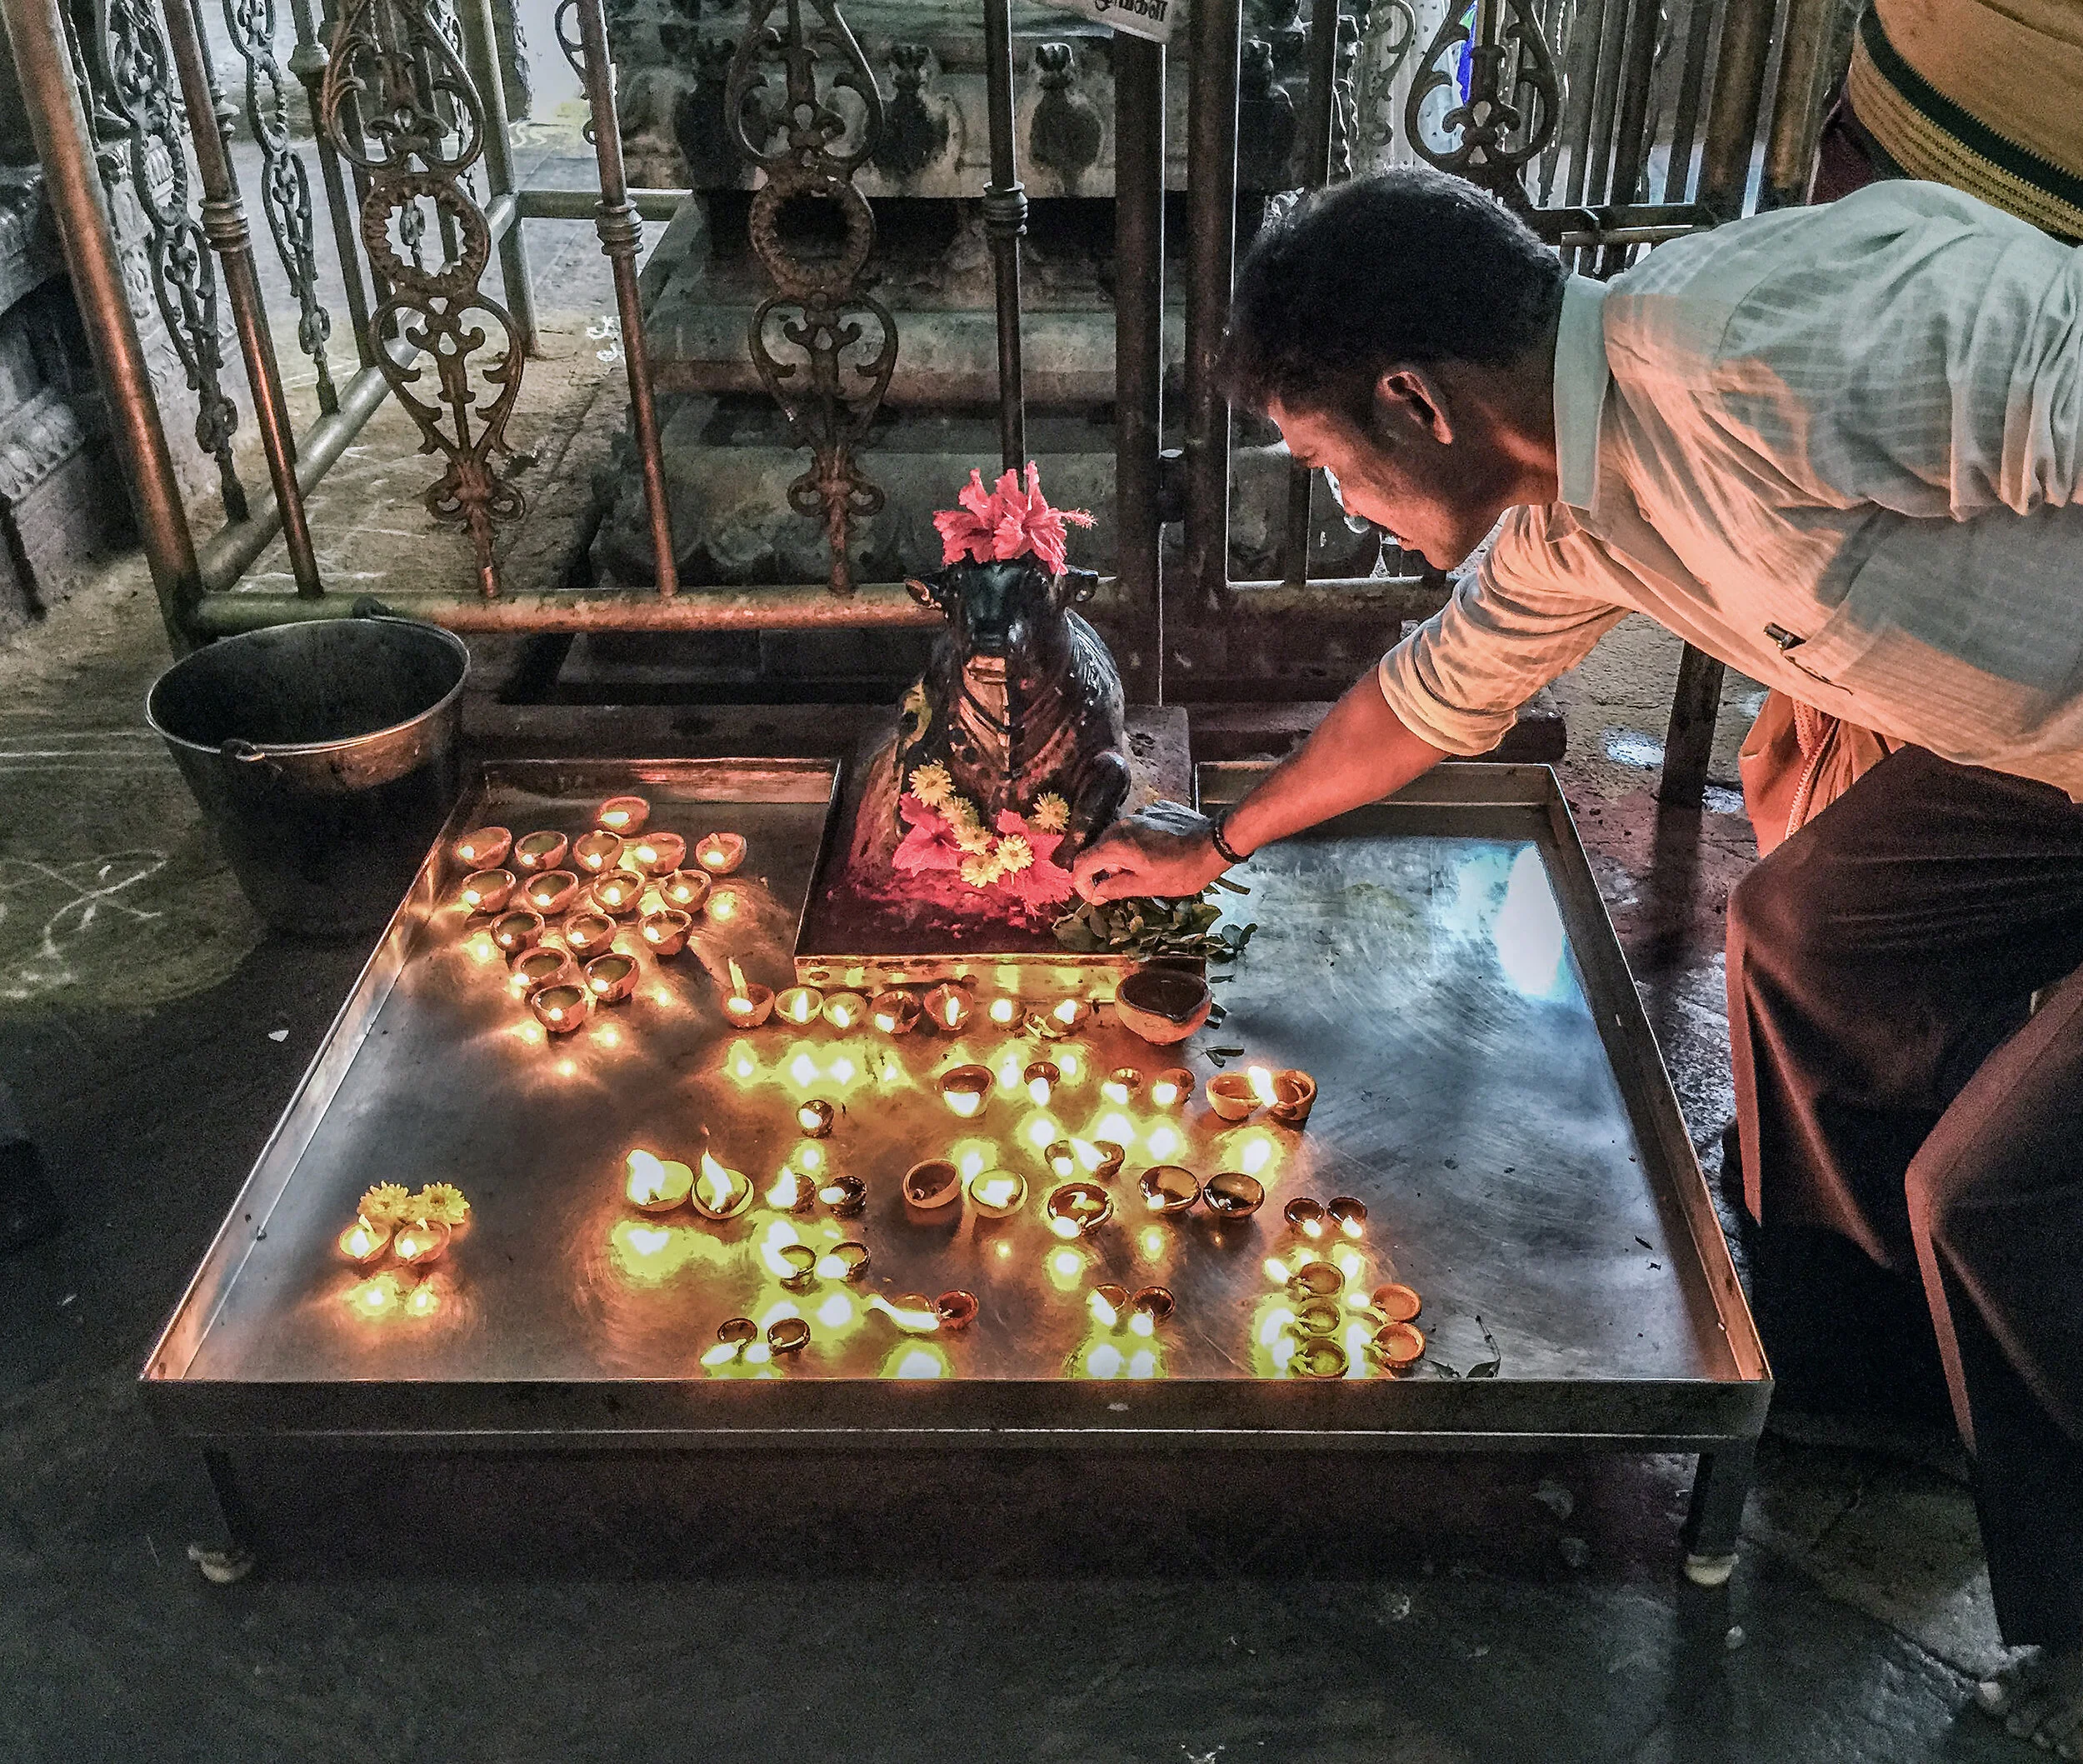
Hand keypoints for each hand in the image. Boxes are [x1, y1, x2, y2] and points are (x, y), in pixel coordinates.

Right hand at [1071, 801, 1229, 902]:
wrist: (1215, 842)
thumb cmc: (1181, 870)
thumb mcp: (1147, 886)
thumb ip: (1116, 888)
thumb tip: (1096, 893)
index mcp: (1116, 845)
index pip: (1083, 862)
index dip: (1082, 882)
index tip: (1094, 895)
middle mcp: (1122, 825)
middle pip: (1099, 848)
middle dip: (1104, 869)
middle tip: (1121, 885)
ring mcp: (1139, 814)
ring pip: (1118, 838)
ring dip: (1122, 856)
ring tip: (1144, 869)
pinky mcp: (1154, 810)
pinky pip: (1136, 828)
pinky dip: (1138, 843)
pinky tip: (1158, 852)